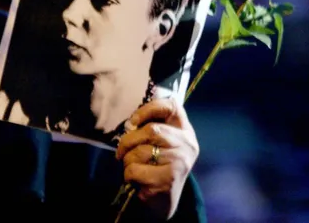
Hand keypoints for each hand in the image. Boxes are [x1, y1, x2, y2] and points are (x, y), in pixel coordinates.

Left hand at [115, 97, 198, 219]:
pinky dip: (128, 175)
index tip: (132, 121)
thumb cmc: (156, 165)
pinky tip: (137, 180)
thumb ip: (150, 128)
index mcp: (185, 130)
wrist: (163, 201)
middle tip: (121, 152)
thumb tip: (129, 125)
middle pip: (151, 130)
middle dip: (128, 141)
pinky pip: (135, 169)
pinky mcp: (169, 179)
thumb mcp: (159, 143)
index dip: (149, 109)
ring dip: (127, 160)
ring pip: (140, 151)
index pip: (171, 106)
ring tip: (134, 167)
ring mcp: (180, 161)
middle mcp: (187, 144)